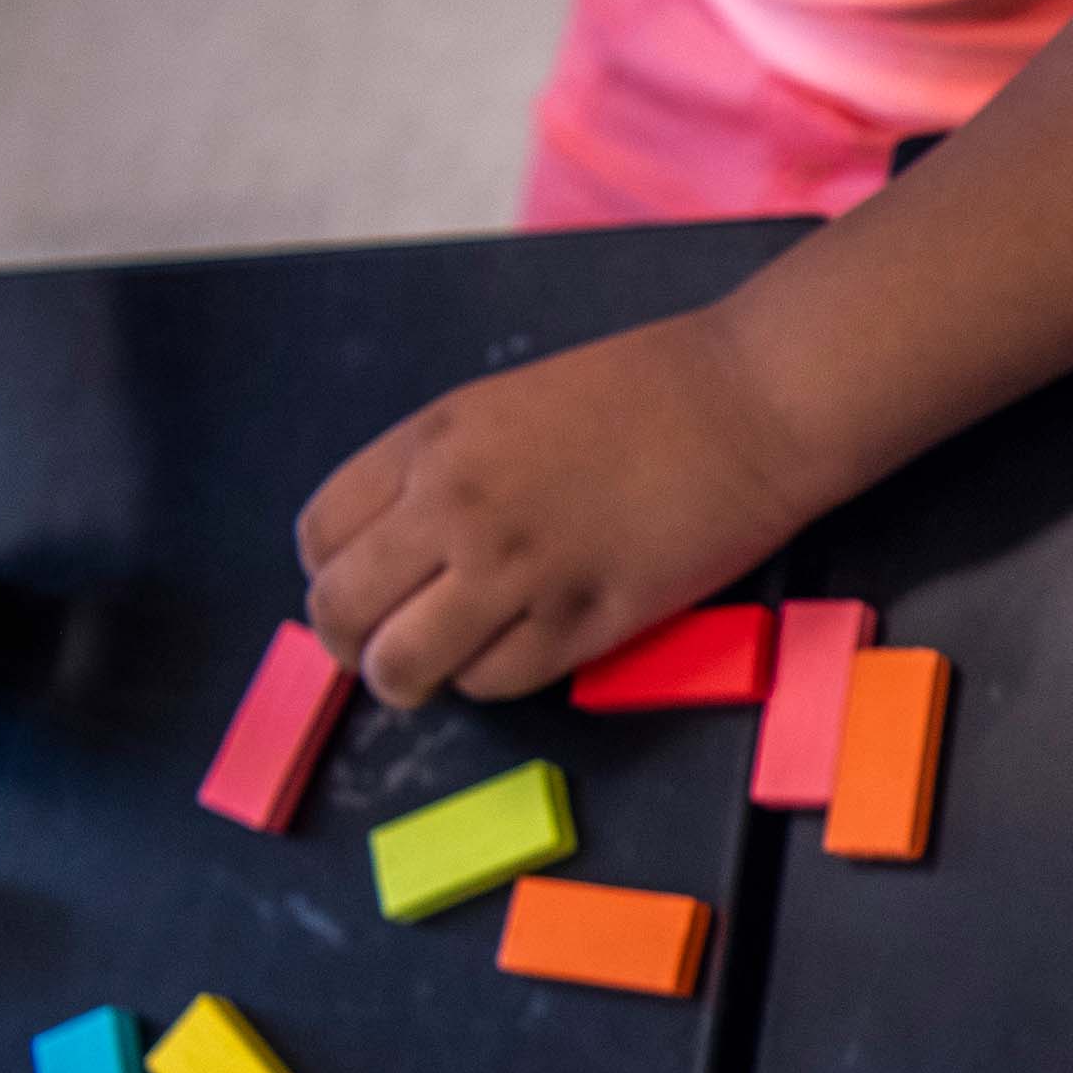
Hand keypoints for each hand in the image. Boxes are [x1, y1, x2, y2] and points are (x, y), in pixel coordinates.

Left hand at [298, 309, 836, 707]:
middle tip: (382, 650)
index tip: (363, 589)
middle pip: (343, 610)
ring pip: (406, 664)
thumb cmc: (646, 390)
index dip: (331, 576)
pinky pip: (496, 681)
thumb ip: (443, 469)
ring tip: (439, 668)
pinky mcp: (584, 622)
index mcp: (432, 442)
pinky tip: (520, 650)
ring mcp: (518, 570)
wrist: (751, 404)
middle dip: (351, 644)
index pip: (321, 536)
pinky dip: (493, 678)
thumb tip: (402, 547)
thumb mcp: (506, 405)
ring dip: (412, 677)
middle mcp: (457, 508)